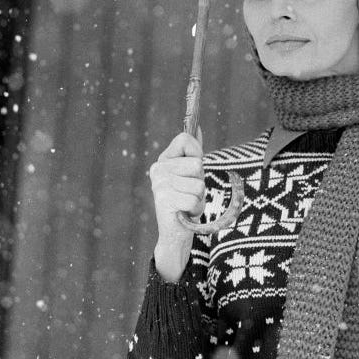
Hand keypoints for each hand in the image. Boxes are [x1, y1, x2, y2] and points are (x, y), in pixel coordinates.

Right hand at [149, 130, 204, 281]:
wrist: (176, 231)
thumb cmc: (187, 198)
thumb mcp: (192, 173)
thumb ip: (193, 151)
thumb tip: (196, 127)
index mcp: (164, 159)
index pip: (186, 139)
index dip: (197, 154)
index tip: (193, 170)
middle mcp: (158, 169)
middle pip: (197, 164)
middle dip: (200, 180)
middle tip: (190, 192)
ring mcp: (159, 184)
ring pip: (198, 183)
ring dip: (199, 197)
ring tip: (188, 203)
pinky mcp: (164, 201)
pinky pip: (194, 199)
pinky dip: (195, 208)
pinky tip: (185, 213)